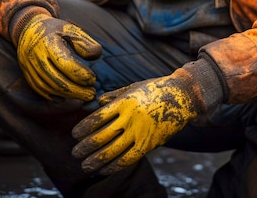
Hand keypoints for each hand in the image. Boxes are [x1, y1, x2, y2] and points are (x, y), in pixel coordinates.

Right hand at [17, 13, 101, 100]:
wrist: (28, 30)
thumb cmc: (55, 30)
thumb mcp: (71, 29)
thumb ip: (84, 42)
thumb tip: (96, 55)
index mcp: (48, 43)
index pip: (65, 63)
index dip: (80, 74)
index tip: (93, 79)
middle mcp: (37, 57)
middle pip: (56, 79)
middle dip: (76, 90)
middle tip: (92, 94)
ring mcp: (30, 67)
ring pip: (48, 87)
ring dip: (67, 95)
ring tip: (83, 97)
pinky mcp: (28, 74)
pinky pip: (40, 89)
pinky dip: (54, 96)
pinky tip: (67, 98)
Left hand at [72, 70, 197, 174]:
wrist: (182, 96)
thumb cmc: (155, 88)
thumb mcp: (134, 86)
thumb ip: (115, 95)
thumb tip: (98, 102)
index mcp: (124, 102)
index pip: (98, 118)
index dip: (84, 128)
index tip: (74, 135)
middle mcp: (130, 118)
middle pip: (102, 136)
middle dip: (85, 147)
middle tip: (75, 153)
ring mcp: (140, 132)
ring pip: (113, 151)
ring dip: (96, 160)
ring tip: (85, 165)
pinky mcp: (149, 143)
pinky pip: (128, 158)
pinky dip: (114, 165)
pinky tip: (104, 169)